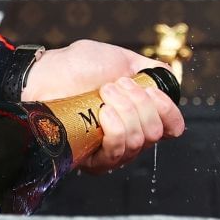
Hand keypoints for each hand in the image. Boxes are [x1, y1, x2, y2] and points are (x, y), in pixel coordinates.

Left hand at [20, 39, 185, 173]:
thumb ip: (149, 69)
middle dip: (140, 103)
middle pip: (156, 132)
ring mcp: (112, 149)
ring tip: (104, 94)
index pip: (171, 127)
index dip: (168, 110)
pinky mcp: (94, 160)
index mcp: (139, 113)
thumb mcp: (121, 59)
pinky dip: (115, 127)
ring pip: (139, 141)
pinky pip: (118, 151)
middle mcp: (130, 135)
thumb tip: (168, 78)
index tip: (151, 91)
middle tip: (116, 86)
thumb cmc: (77, 66)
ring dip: (125, 110)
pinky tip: (102, 112)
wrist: (48, 75)